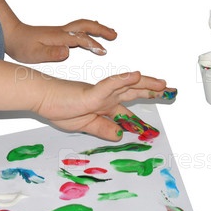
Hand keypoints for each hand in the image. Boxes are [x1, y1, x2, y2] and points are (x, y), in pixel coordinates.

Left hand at [5, 19, 116, 63]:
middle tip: (114, 35)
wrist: (13, 35)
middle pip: (85, 26)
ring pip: (83, 25)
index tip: (103, 50)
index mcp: (58, 37)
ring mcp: (61, 31)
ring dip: (98, 28)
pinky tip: (93, 34)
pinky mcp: (59, 34)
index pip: (79, 38)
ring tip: (111, 34)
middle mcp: (62, 31)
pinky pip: (79, 29)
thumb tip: (67, 51)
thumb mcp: (34, 54)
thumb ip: (51, 53)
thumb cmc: (22, 46)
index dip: (92, 44)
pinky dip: (90, 29)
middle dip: (101, 29)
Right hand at [34, 71, 167, 140]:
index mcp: (102, 105)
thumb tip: (121, 135)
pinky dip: (123, 80)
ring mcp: (99, 92)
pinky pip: (110, 85)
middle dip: (151, 91)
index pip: (126, 109)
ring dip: (145, 83)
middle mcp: (104, 96)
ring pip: (126, 85)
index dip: (140, 118)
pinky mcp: (91, 92)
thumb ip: (103, 128)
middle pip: (132, 92)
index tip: (152, 126)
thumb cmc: (58, 107)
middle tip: (168, 90)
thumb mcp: (85, 125)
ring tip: (161, 83)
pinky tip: (135, 75)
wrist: (42, 98)